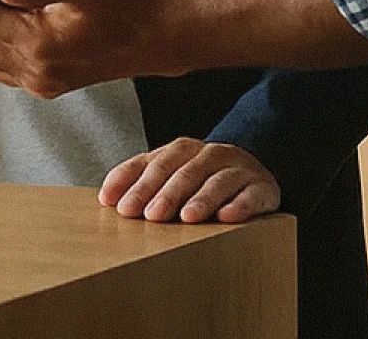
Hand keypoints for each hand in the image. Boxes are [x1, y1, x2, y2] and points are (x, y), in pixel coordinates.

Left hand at [101, 138, 280, 223]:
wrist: (254, 171)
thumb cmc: (204, 179)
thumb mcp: (173, 174)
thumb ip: (143, 180)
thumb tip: (106, 199)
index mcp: (182, 150)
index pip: (154, 162)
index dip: (133, 180)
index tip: (115, 204)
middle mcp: (208, 154)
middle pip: (183, 170)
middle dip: (164, 192)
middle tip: (149, 215)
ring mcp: (236, 168)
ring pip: (217, 180)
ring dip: (201, 198)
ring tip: (187, 217)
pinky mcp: (261, 186)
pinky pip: (251, 194)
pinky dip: (240, 205)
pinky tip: (227, 217)